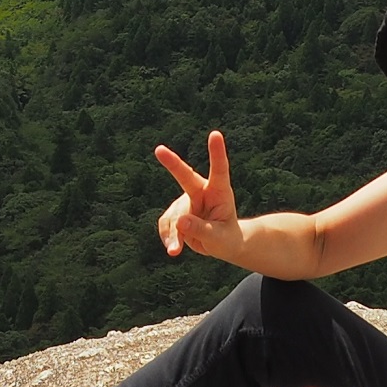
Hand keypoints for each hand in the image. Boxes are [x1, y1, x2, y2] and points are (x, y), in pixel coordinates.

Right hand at [154, 130, 243, 261]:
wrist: (221, 243)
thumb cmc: (227, 238)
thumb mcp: (219, 239)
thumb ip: (202, 230)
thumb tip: (181, 222)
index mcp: (219, 192)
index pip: (219, 170)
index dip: (216, 153)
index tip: (215, 134)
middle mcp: (201, 191)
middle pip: (185, 176)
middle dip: (172, 163)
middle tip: (159, 150)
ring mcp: (186, 200)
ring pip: (174, 215)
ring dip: (174, 234)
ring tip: (176, 251)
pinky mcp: (175, 212)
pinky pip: (166, 224)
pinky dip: (168, 238)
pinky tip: (174, 249)